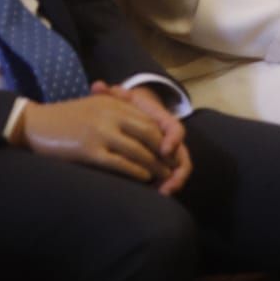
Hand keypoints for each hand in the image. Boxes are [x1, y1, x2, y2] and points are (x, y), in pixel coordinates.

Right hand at [15, 94, 172, 185]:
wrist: (33, 124)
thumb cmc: (63, 118)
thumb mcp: (92, 107)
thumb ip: (115, 111)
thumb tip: (139, 127)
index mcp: (112, 103)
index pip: (148, 119)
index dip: (163, 136)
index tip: (170, 151)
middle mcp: (110, 115)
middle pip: (150, 134)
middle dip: (164, 153)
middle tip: (173, 167)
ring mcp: (101, 132)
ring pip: (139, 151)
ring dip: (155, 166)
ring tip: (164, 178)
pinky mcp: (90, 150)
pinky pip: (121, 163)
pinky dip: (137, 172)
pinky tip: (144, 179)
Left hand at [93, 81, 191, 195]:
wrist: (134, 112)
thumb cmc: (127, 106)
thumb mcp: (120, 98)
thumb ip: (110, 94)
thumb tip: (98, 86)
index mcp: (163, 120)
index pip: (175, 129)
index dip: (173, 139)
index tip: (164, 149)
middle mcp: (170, 138)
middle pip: (182, 155)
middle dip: (177, 171)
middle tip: (167, 185)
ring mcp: (168, 152)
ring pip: (179, 169)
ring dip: (173, 182)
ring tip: (163, 193)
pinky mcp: (163, 164)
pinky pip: (170, 177)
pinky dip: (165, 186)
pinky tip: (156, 194)